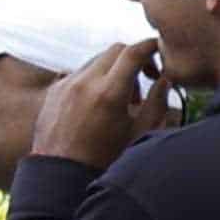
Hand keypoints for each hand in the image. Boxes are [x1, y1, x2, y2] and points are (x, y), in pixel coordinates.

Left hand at [26, 41, 172, 173]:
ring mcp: (66, 84)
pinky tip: (99, 103)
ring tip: (121, 99)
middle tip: (144, 79)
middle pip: (114, 50)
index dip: (151, 46)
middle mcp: (85, 82)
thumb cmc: (105, 159)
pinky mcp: (54, 90)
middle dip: (133, 58)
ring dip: (114, 70)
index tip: (160, 50)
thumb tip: (164, 81)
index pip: (133, 52)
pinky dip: (94, 79)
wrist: (61, 173)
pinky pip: (78, 72)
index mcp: (110, 93)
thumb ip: (157, 103)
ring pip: (96, 60)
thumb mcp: (140, 133)